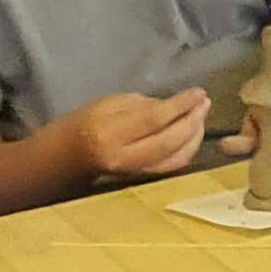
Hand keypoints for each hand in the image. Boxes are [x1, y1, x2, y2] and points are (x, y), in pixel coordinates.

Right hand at [66, 88, 210, 181]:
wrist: (66, 156)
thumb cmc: (85, 122)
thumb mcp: (110, 104)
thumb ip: (145, 105)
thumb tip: (177, 106)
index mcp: (110, 134)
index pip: (154, 120)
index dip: (180, 105)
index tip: (199, 92)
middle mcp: (124, 158)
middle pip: (169, 141)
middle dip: (193, 120)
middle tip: (205, 102)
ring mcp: (135, 172)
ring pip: (177, 157)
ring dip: (195, 135)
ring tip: (201, 114)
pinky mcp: (143, 179)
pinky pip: (173, 165)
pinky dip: (188, 149)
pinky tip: (193, 133)